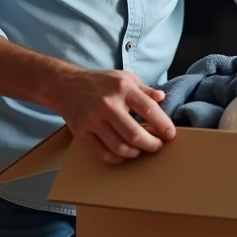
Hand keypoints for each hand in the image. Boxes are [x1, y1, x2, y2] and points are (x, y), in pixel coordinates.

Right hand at [45, 68, 175, 163]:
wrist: (66, 86)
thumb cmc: (100, 82)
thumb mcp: (125, 77)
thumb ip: (144, 89)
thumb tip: (162, 98)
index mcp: (122, 88)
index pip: (149, 109)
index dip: (163, 125)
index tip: (170, 134)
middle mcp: (108, 104)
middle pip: (135, 134)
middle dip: (151, 144)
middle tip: (158, 146)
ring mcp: (93, 120)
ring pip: (120, 147)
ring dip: (135, 153)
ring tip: (141, 150)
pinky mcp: (82, 133)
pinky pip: (103, 153)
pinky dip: (117, 158)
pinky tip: (124, 154)